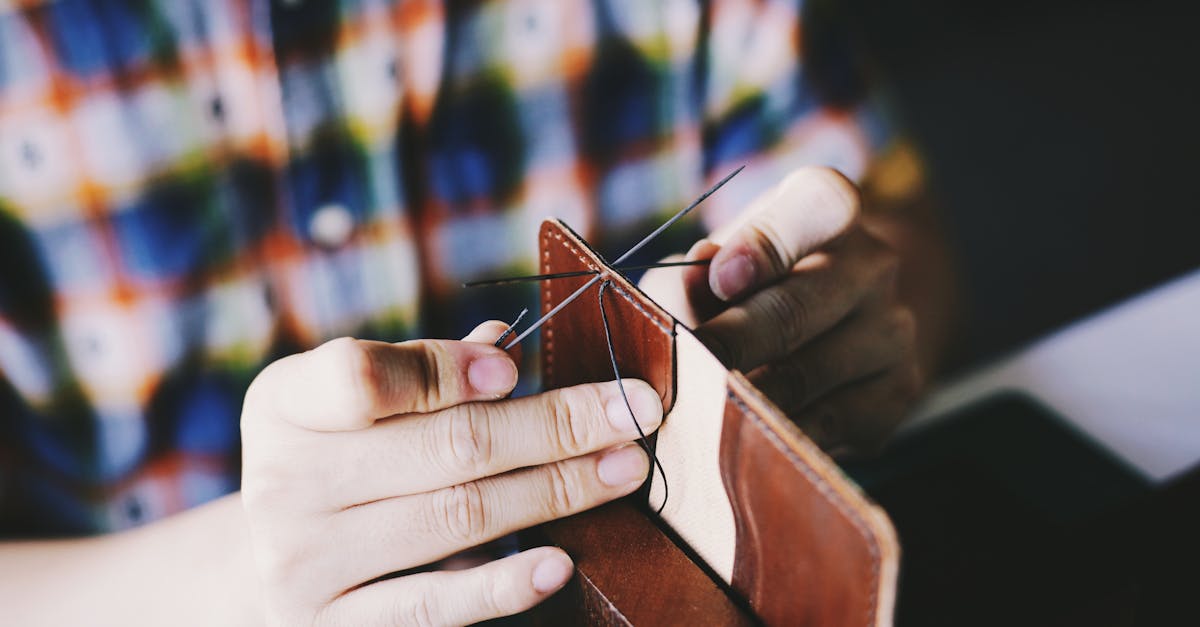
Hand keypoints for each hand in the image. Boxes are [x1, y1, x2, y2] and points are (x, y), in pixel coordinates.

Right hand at [239, 322, 661, 624]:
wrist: (275, 566)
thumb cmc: (341, 464)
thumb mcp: (361, 409)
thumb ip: (428, 373)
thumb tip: (507, 346)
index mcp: (286, 405)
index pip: (361, 376)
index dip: (445, 370)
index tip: (518, 370)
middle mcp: (283, 483)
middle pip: (442, 446)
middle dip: (552, 426)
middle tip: (633, 412)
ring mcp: (302, 563)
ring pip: (456, 517)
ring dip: (557, 491)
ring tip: (624, 469)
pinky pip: (433, 607)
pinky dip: (504, 584)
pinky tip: (561, 561)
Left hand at [641, 167, 921, 452]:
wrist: (827, 325)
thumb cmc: (747, 283)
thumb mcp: (712, 262)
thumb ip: (688, 278)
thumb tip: (682, 301)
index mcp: (828, 209)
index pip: (817, 205)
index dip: (765, 243)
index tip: (721, 279)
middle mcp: (873, 263)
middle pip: (798, 307)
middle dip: (733, 344)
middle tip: (688, 370)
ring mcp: (893, 330)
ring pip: (809, 375)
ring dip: (747, 398)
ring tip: (702, 409)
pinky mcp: (898, 392)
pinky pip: (829, 425)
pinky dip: (778, 436)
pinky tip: (746, 437)